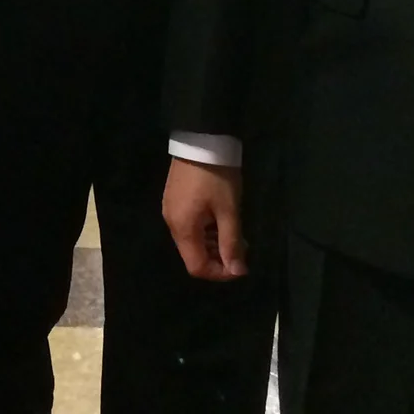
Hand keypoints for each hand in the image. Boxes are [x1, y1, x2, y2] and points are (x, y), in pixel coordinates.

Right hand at [164, 159, 248, 280]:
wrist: (201, 140)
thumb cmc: (217, 177)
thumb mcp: (229, 211)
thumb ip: (232, 243)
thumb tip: (238, 272)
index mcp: (183, 228)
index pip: (197, 267)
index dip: (220, 273)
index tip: (241, 266)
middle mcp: (172, 224)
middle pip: (193, 255)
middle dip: (219, 258)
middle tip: (242, 247)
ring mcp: (170, 210)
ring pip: (192, 241)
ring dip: (213, 244)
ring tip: (234, 233)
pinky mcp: (173, 200)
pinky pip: (189, 226)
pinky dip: (205, 231)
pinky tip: (220, 220)